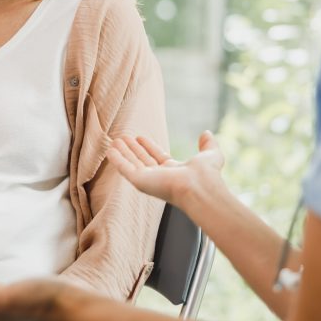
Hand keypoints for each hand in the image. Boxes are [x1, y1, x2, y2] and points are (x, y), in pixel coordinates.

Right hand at [106, 131, 224, 210]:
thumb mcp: (210, 155)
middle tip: (123, 137)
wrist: (200, 187)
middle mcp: (159, 176)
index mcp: (174, 171)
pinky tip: (110, 151)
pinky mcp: (139, 181)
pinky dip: (116, 159)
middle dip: (132, 149)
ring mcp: (148, 179)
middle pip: (142, 160)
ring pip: (132, 163)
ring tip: (115, 140)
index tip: (140, 137)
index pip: (157, 157)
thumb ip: (208, 145)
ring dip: (123, 152)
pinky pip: (124, 168)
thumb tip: (206, 133)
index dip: (148, 147)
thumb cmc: (207, 175)